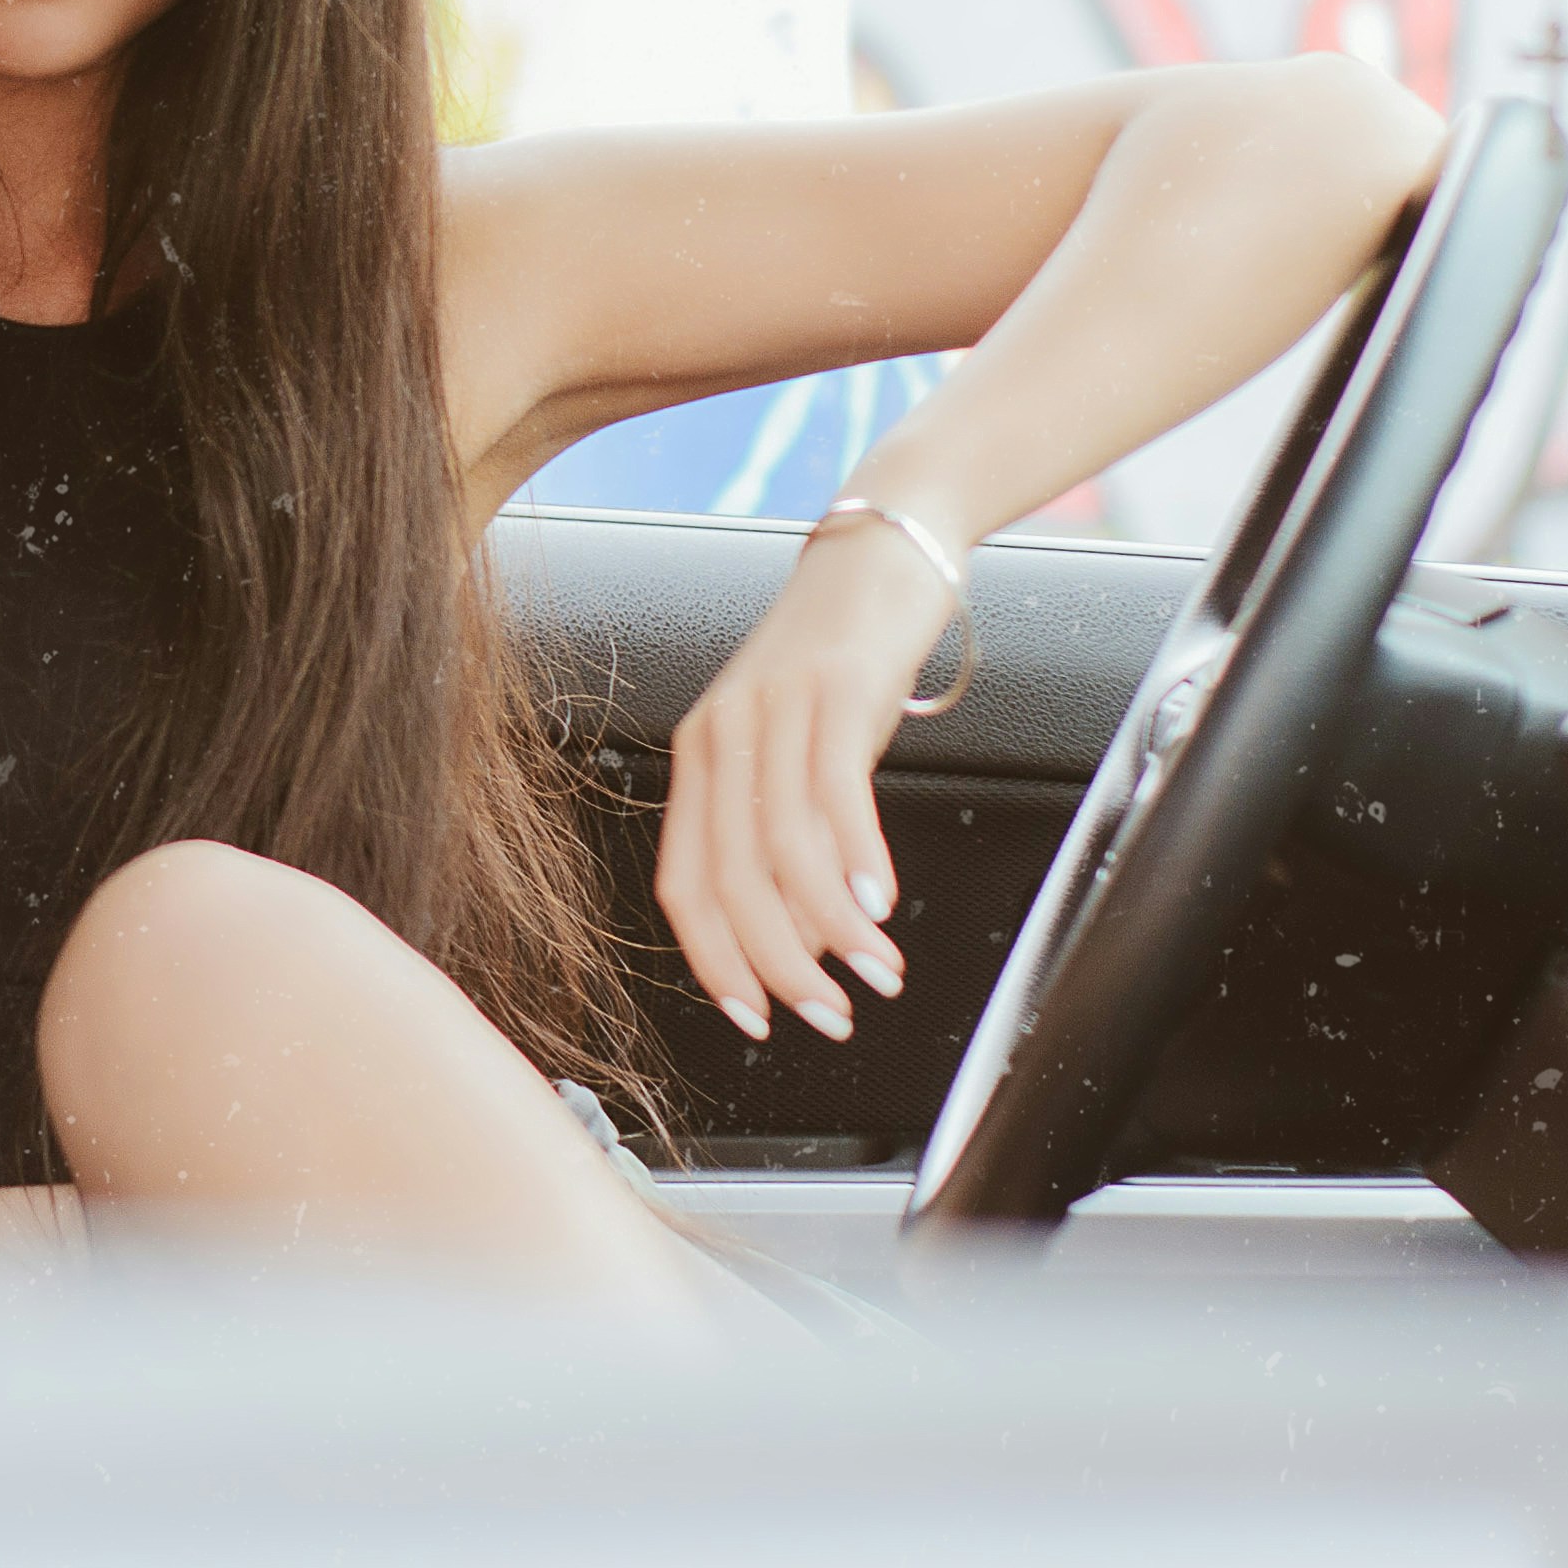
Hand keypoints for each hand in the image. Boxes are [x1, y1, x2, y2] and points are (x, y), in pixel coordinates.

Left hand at [652, 514, 955, 1041]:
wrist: (884, 548)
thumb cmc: (841, 657)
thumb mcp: (797, 746)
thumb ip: (789, 834)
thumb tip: (809, 944)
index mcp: (699, 755)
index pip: (683, 883)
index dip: (714, 961)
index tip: (756, 1019)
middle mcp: (723, 735)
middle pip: (730, 879)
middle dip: (778, 966)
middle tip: (830, 1018)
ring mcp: (776, 710)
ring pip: (784, 849)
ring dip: (831, 933)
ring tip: (878, 978)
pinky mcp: (837, 690)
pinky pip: (838, 795)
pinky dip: (859, 864)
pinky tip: (882, 909)